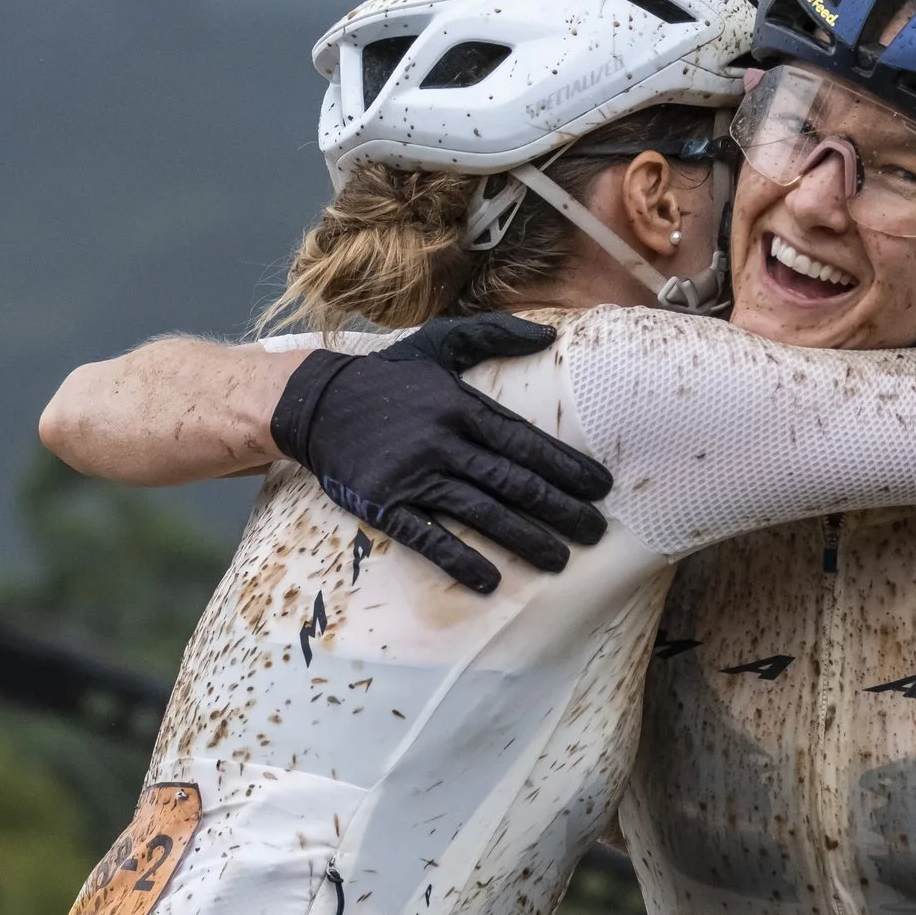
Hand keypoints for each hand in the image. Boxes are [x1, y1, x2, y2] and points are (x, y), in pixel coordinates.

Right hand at [269, 314, 613, 592]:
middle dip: (559, 509)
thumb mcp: (437, 343)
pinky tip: (489, 581)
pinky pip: (427, 536)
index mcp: (460, 405)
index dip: (567, 467)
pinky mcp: (383, 502)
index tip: (601, 489)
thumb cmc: (386, 375)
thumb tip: (549, 334)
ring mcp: (412, 474)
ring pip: (480, 511)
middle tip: (595, 533)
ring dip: (523, 539)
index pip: (525, 441)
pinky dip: (459, 559)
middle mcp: (442, 441)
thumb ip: (493, 334)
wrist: (314, 401)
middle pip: (512, 481)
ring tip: (558, 561)